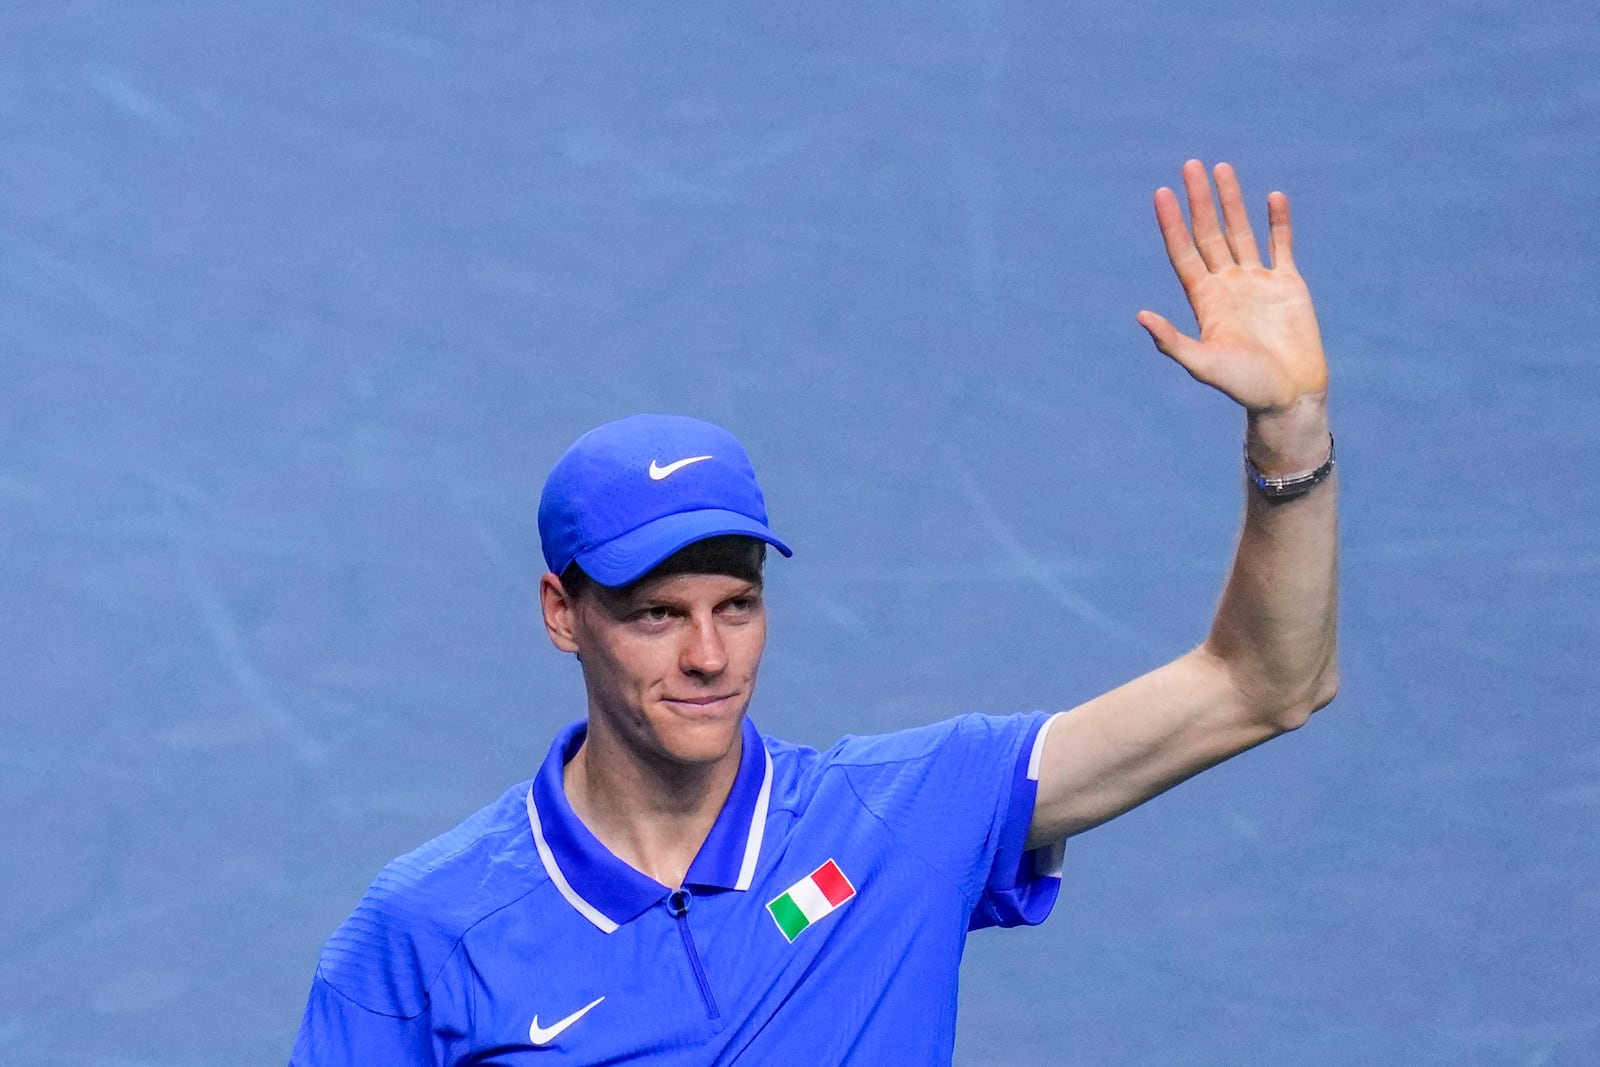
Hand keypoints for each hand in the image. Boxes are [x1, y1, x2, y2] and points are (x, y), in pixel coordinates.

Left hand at [1137, 160, 1326, 414]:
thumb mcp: (1202, 364)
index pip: (1184, 252)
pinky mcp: (1288, 285)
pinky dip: (1278, 221)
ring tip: (1221, 168)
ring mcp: (1257, 282)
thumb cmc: (1244, 386)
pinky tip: (1272, 196)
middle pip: (1209, 233)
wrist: (1289, 396)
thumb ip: (1171, 341)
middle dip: (1199, 200)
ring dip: (1231, 201)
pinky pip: (1281, 245)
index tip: (1162, 193)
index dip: (1172, 223)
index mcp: (1204, 300)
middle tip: (1189, 165)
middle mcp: (1227, 285)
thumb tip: (1139, 316)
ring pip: (1241, 231)